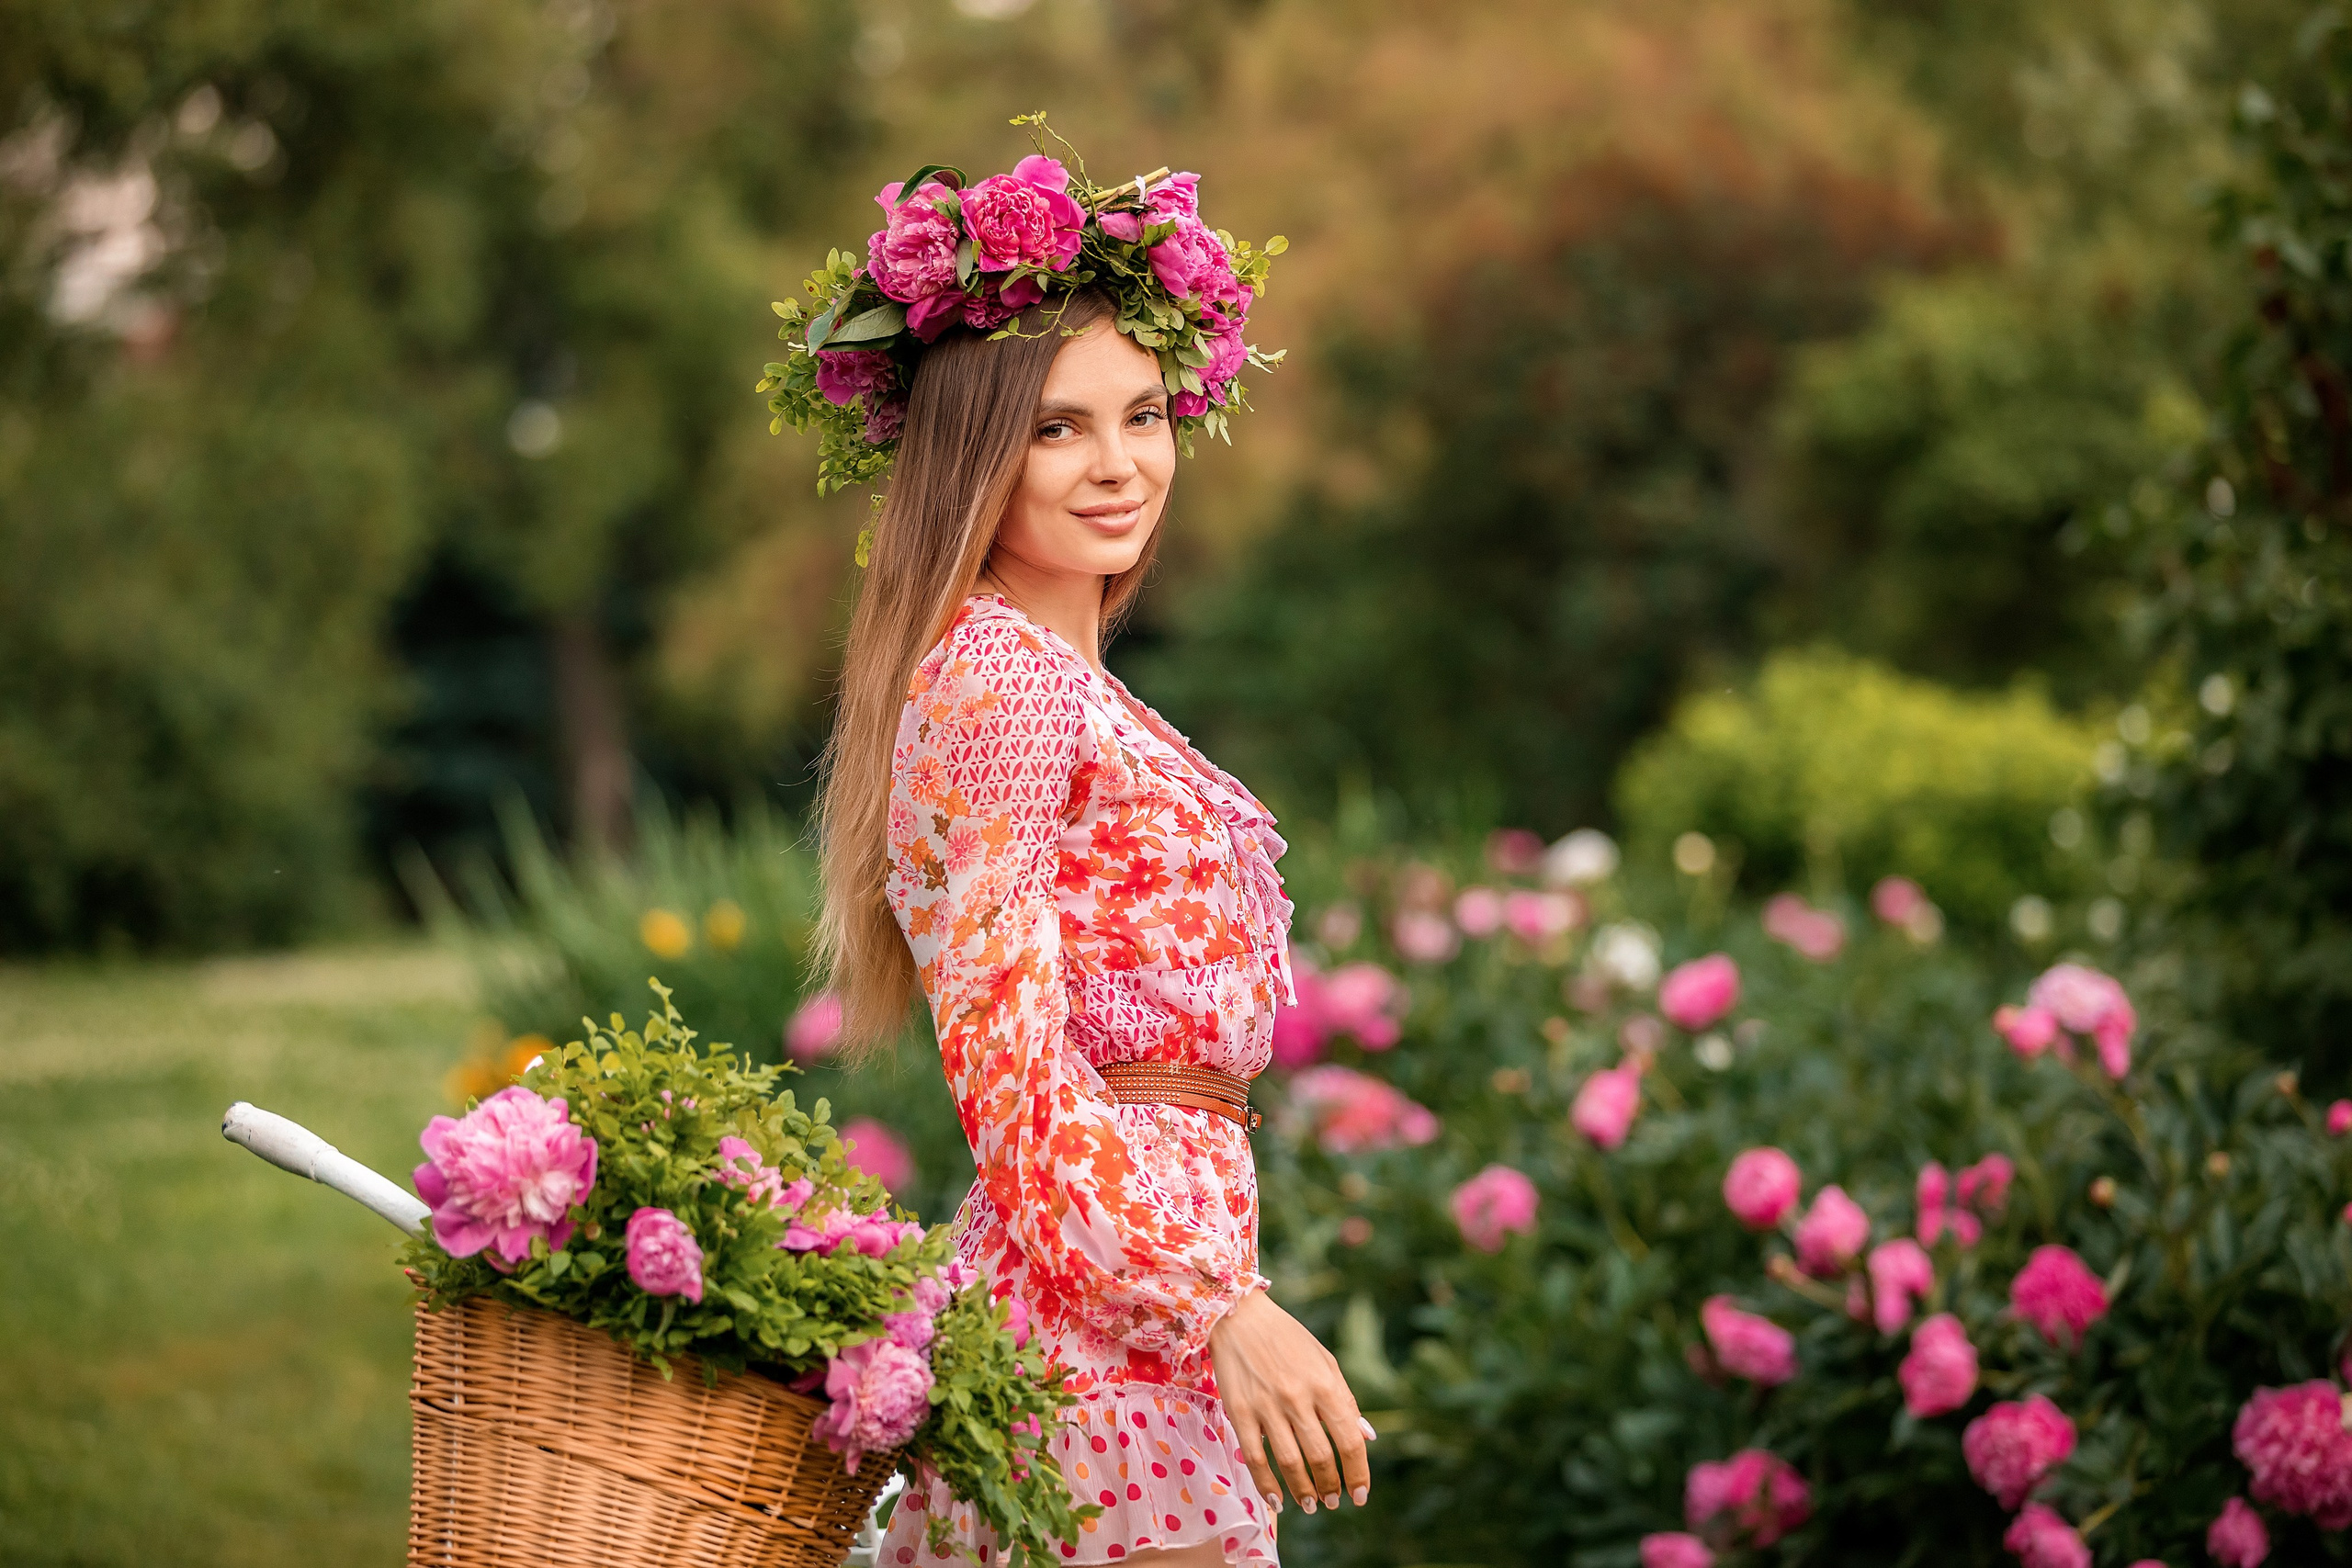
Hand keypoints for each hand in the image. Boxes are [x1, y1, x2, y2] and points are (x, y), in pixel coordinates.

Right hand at [1207, 1286, 1370, 1515]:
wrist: (1239, 1315)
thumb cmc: (1287, 1338)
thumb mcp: (1325, 1360)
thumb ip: (1345, 1400)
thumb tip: (1366, 1437)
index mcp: (1325, 1383)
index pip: (1349, 1440)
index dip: (1358, 1473)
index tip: (1360, 1494)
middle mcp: (1298, 1397)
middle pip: (1321, 1457)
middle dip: (1331, 1486)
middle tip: (1333, 1501)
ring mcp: (1267, 1406)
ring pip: (1290, 1463)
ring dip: (1303, 1491)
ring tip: (1310, 1504)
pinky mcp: (1239, 1411)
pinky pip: (1254, 1458)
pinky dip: (1267, 1485)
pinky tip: (1277, 1501)